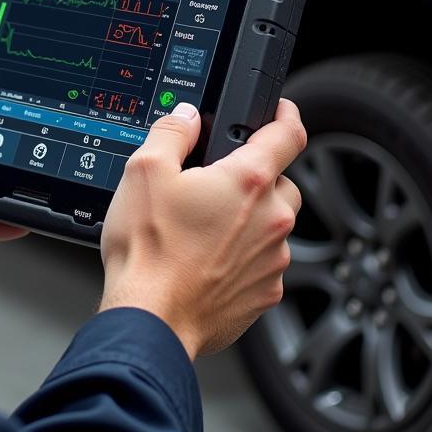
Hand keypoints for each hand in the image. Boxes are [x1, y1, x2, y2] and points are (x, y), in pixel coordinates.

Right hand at [99, 99, 304, 359]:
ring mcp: (273, 260)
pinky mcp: (265, 294)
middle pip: (281, 183)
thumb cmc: (148, 251)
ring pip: (272, 226)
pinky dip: (243, 257)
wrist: (151, 320)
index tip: (281, 111)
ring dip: (248, 220)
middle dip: (254, 178)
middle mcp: (271, 219)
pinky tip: (205, 260)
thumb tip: (186, 118)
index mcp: (247, 181)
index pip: (288, 134)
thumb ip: (171, 133)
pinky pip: (263, 263)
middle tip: (214, 185)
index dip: (286, 114)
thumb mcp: (144, 171)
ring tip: (202, 229)